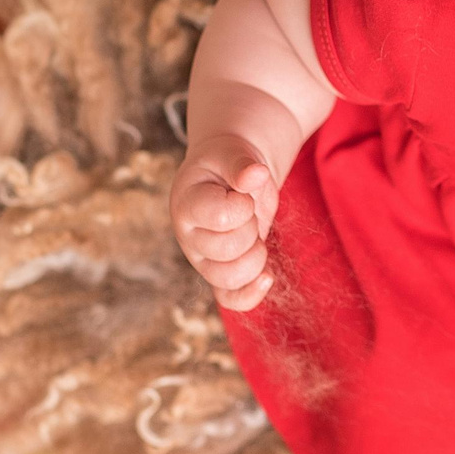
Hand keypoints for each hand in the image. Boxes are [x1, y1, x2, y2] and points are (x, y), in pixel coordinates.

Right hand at [172, 134, 280, 310]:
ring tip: (254, 234)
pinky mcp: (219, 274)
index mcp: (186, 204)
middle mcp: (190, 237)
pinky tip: (268, 277)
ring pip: (230, 279)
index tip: (240, 192)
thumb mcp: (233, 154)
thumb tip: (256, 174)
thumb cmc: (227, 163)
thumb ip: (242, 164)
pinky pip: (231, 299)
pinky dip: (252, 294)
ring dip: (255, 257)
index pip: (220, 218)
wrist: (228, 174)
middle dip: (250, 228)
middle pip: (228, 251)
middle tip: (246, 210)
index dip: (242, 206)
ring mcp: (203, 259)